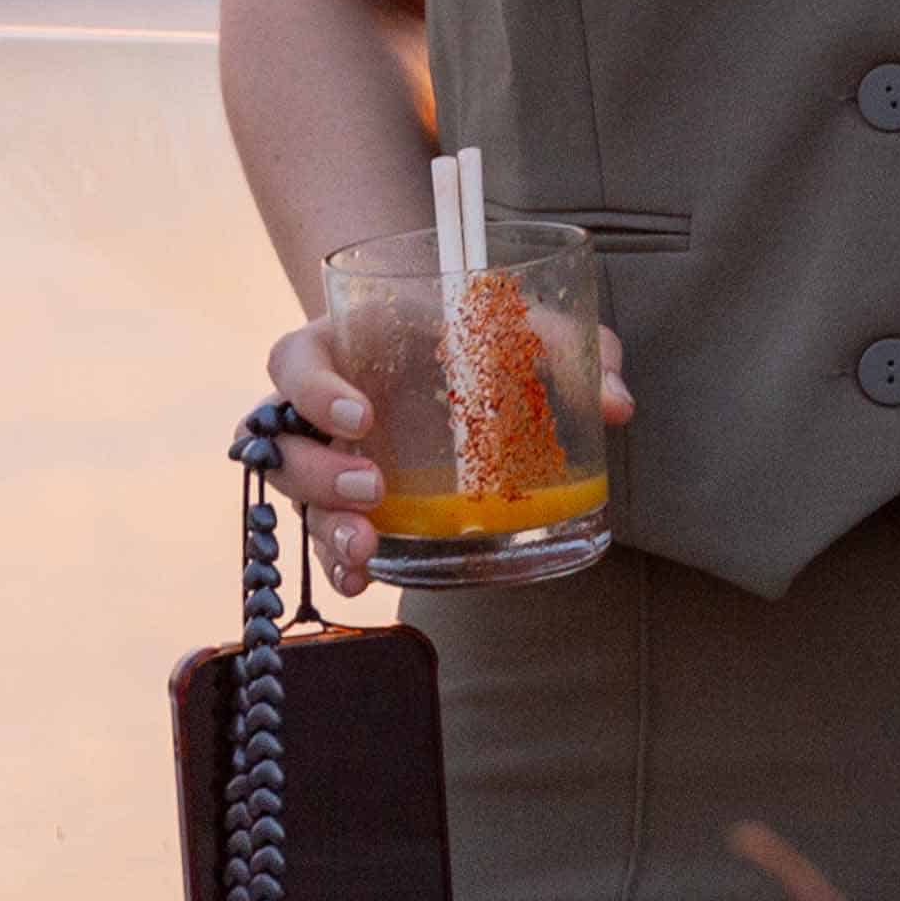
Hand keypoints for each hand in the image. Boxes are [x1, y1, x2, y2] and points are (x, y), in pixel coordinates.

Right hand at [261, 314, 632, 592]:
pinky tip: (363, 579)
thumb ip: (567, 345)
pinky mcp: (345, 499)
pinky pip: (321, 535)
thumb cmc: (474, 326)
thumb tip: (618, 404)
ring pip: (295, 495)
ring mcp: (325, 454)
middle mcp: (318, 404)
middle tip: (371, 487)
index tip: (362, 417)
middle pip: (280, 441)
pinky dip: (338, 562)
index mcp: (343, 345)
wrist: (448, 340)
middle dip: (318, 473)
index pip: (294, 361)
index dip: (313, 390)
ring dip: (325, 524)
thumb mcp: (517, 321)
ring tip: (367, 544)